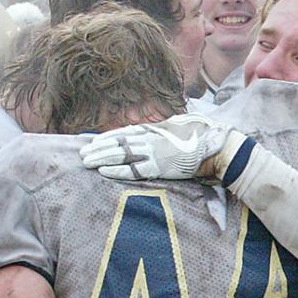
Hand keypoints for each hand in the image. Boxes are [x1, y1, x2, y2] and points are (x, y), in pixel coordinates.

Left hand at [80, 113, 234, 180]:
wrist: (215, 147)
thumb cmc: (203, 136)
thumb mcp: (181, 126)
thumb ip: (167, 130)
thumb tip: (164, 129)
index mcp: (155, 129)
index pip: (125, 133)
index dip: (107, 138)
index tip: (93, 141)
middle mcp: (150, 139)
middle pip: (117, 143)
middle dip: (98, 148)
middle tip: (81, 153)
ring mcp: (153, 153)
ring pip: (120, 154)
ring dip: (101, 158)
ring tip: (85, 161)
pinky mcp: (159, 167)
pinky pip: (133, 170)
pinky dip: (116, 170)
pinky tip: (103, 171)